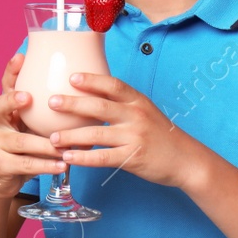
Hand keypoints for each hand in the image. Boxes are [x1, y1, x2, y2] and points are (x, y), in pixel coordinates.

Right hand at [0, 53, 66, 198]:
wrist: (4, 180)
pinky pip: (25, 163)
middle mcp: (0, 124)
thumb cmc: (28, 149)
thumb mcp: (36, 129)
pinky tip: (62, 165)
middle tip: (27, 96)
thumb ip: (52, 116)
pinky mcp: (1, 165)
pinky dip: (45, 165)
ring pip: (20, 140)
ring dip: (43, 143)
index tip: (20, 57)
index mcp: (10, 111)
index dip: (11, 72)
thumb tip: (91, 102)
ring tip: (63, 145)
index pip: (6, 86)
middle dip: (12, 99)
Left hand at [46, 71, 205, 189]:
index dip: (92, 80)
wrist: (186, 160)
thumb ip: (122, 104)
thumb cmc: (160, 135)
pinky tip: (69, 157)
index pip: (113, 85)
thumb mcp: (145, 111)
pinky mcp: (133, 158)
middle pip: (100, 106)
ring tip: (52, 138)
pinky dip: (84, 158)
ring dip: (72, 136)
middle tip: (51, 102)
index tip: (71, 77)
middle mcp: (136, 116)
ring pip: (97, 134)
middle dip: (73, 104)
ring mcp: (134, 137)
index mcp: (138, 101)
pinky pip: (103, 157)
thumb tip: (90, 96)